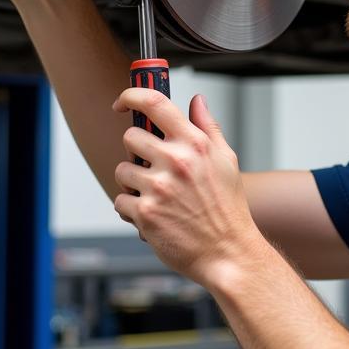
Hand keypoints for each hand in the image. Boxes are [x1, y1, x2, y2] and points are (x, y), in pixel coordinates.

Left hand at [111, 90, 264, 287]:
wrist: (228, 253)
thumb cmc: (228, 208)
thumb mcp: (226, 160)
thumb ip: (208, 127)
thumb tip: (197, 100)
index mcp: (194, 143)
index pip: (155, 103)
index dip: (132, 96)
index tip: (123, 102)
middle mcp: (176, 161)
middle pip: (130, 137)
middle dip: (136, 152)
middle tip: (152, 167)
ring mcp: (159, 187)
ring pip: (122, 170)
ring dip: (132, 182)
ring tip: (155, 195)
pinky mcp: (146, 213)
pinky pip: (120, 200)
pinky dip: (131, 209)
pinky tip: (152, 214)